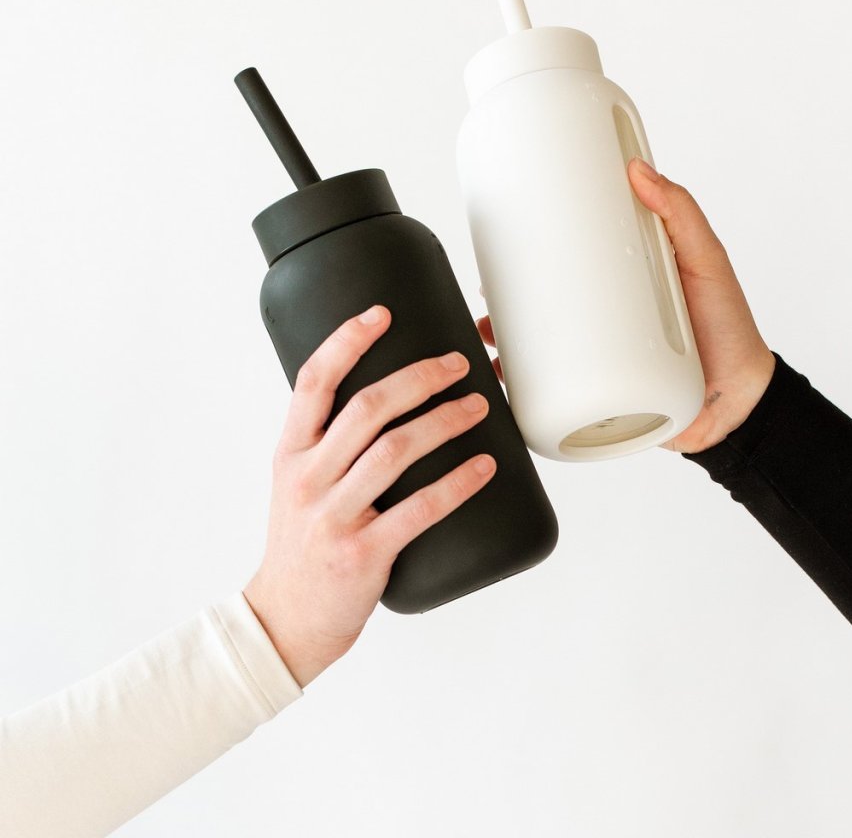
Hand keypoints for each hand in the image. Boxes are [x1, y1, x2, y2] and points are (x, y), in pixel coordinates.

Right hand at [244, 305, 493, 686]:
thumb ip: (327, 442)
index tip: (382, 314)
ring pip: (396, 450)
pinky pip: (420, 508)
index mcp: (291, 452)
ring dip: (445, 422)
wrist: (285, 619)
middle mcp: (309, 477)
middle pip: (368, 407)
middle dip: (419, 377)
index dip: (348, 341)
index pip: (314, 381)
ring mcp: (334, 515)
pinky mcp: (363, 552)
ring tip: (478, 406)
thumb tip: (384, 396)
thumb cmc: (301, 543)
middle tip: (457, 365)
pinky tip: (484, 466)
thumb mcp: (296, 483)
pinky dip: (457, 482)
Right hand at [475, 159, 774, 454]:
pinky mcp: (600, 402)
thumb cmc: (730, 330)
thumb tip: (639, 170)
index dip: (531, 258)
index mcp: (622, 288)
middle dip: (507, 303)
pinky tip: (504, 383)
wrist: (743, 404)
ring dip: (506, 346)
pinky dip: (525, 393)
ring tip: (488, 335)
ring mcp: (600, 365)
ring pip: (540, 354)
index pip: (568, 269)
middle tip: (488, 291)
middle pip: (544, 311)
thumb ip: (680, 214)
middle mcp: (605, 326)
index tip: (501, 244)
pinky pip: (554, 398)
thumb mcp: (706, 260)